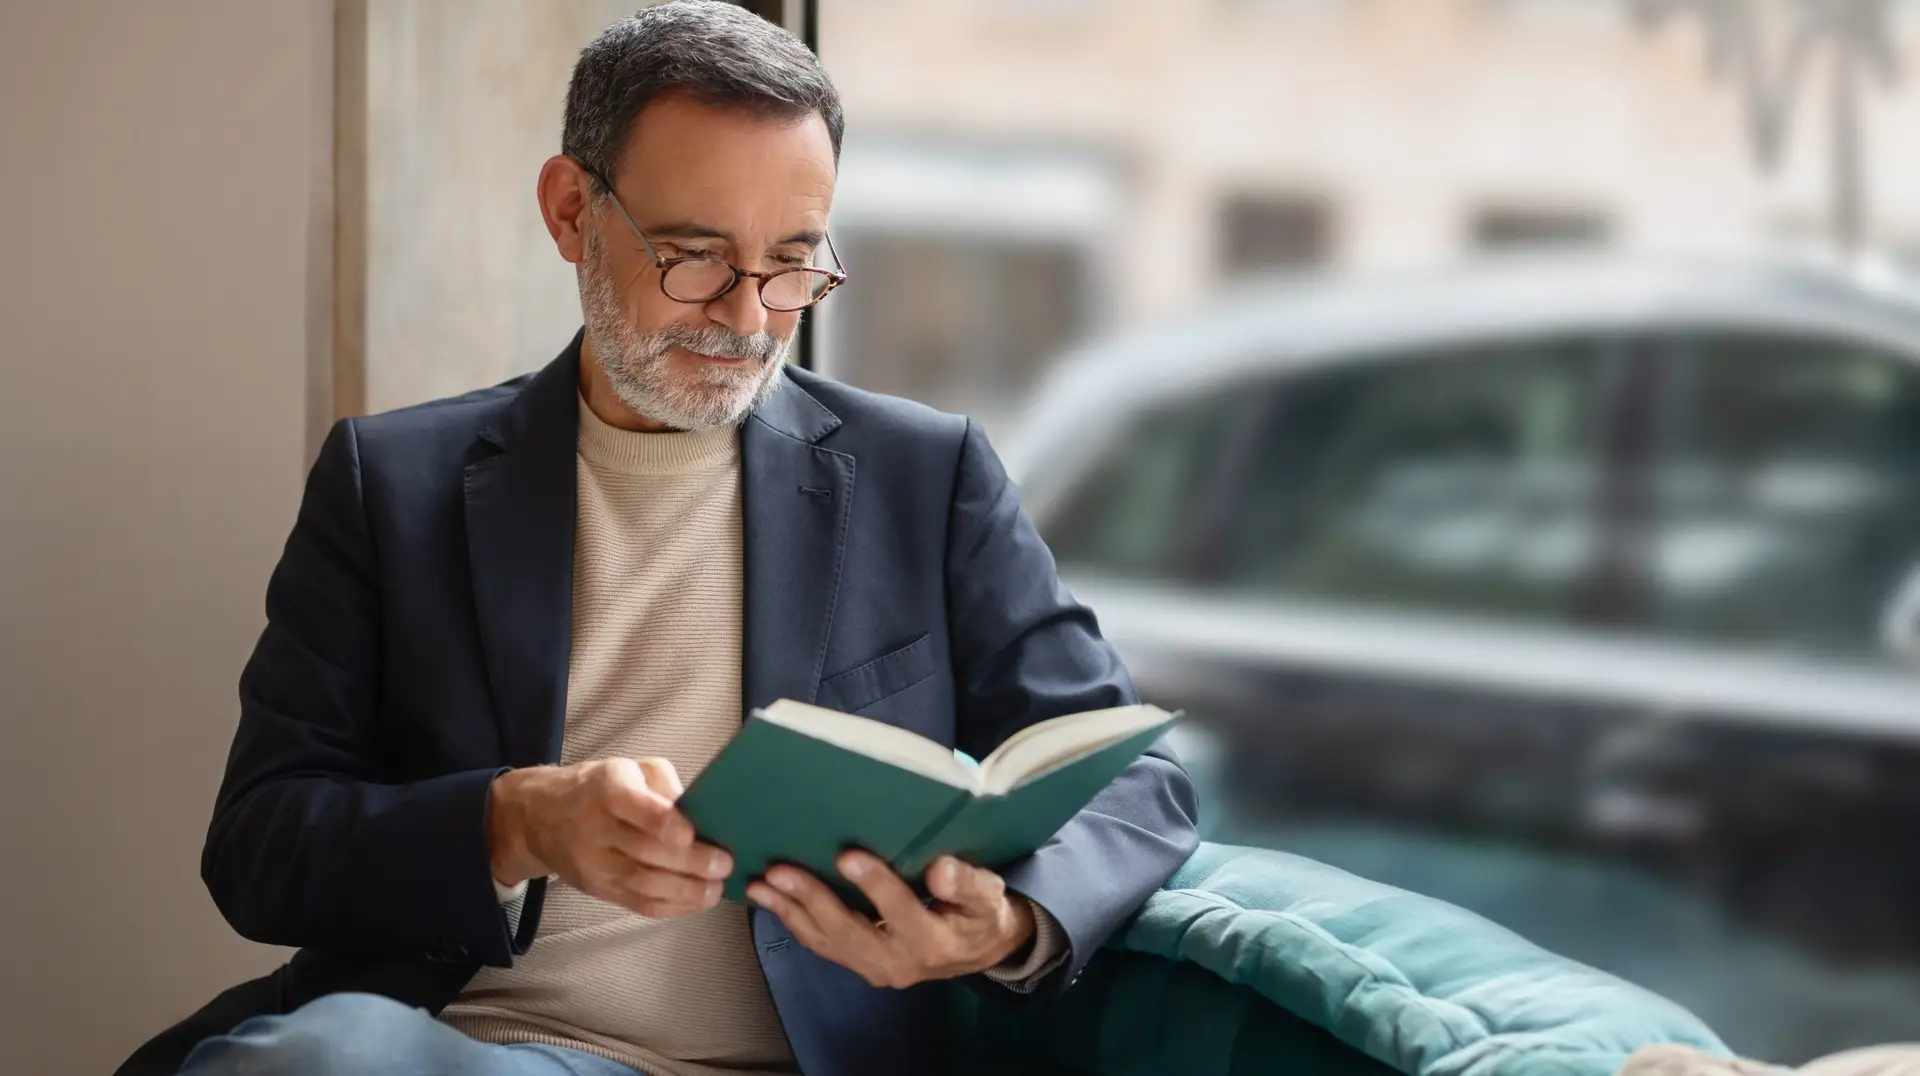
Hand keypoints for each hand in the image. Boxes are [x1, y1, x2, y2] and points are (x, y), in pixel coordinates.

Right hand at [486, 758, 732, 918]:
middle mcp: (596, 829)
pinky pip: (638, 904)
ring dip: (687, 891)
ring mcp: (594, 865)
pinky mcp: (598, 890)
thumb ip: (664, 785)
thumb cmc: (599, 788)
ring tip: (716, 887)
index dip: (667, 825)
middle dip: (692, 863)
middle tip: (724, 864)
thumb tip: (699, 814)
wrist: (542, 817)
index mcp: (607, 790)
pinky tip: (697, 900)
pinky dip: (673, 906)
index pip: (637, 810)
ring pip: (643, 884)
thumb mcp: (630, 769)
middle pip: (646, 853)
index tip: (693, 834)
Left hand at [746, 852, 1035, 988]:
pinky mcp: (859, 964)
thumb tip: (939, 869)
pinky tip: (770, 899)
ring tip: (760, 884)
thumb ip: (967, 882)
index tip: (847, 855)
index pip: (900, 911)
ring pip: (826, 942)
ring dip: (790, 912)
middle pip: (848, 932)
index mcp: (933, 942)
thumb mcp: (987, 896)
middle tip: (780, 870)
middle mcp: (898, 963)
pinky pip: (821, 945)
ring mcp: (874, 968)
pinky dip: (793, 921)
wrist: (977, 950)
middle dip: (812, 899)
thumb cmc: (980, 913)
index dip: (875, 885)